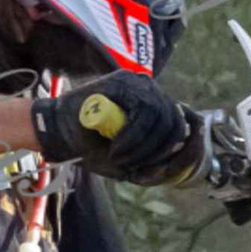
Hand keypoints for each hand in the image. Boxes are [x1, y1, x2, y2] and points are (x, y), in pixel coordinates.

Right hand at [30, 72, 201, 184]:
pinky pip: (143, 114)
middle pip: (176, 123)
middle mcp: (151, 91)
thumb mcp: (129, 162)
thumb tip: (174, 169)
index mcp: (156, 108)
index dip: (192, 143)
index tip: (190, 160)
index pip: (185, 121)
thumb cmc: (93, 147)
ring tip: (120, 159)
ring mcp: (138, 84)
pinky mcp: (124, 82)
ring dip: (143, 149)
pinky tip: (117, 151)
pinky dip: (131, 139)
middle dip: (162, 152)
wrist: (58, 131)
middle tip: (136, 167)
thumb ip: (153, 165)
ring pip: (162, 119)